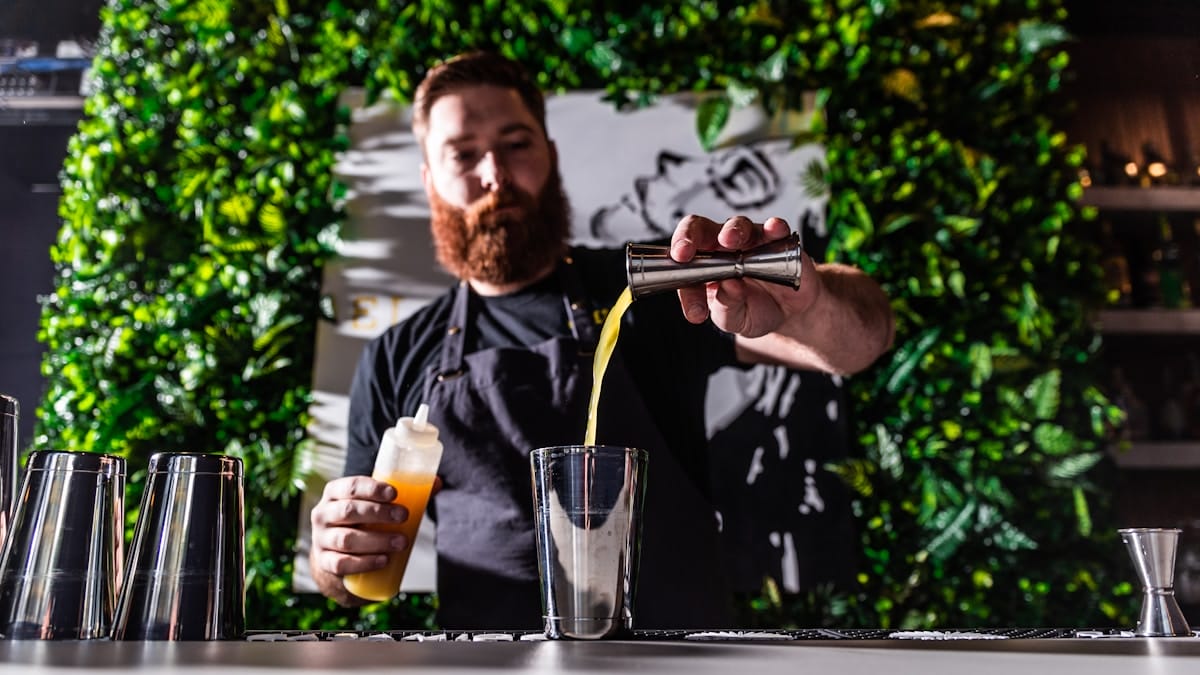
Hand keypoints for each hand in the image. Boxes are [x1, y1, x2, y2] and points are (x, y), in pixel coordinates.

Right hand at [308, 475, 410, 602]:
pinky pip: (341, 563)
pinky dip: (364, 563)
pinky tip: (383, 560)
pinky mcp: (324, 563)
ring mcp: (321, 540)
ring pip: (346, 539)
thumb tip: (437, 482)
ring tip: (401, 542)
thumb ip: (404, 494)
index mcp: (335, 493)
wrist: (337, 556)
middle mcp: (323, 514)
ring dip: (377, 540)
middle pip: (349, 511)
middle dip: (379, 513)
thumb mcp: (374, 505)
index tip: (395, 494)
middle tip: (404, 517)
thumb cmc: (361, 522)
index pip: (351, 486)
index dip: (372, 488)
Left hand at [670, 214, 811, 336]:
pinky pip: (774, 228)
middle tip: (685, 252)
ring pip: (737, 225)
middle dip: (689, 236)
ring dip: (731, 230)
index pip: (683, 260)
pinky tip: (773, 229)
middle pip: (700, 229)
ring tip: (729, 241)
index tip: (680, 272)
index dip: (678, 271)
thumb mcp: (734, 320)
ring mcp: (749, 241)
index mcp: (702, 266)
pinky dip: (773, 227)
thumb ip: (727, 307)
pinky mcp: (777, 240)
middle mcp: (721, 248)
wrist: (787, 314)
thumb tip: (728, 287)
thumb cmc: (752, 311)